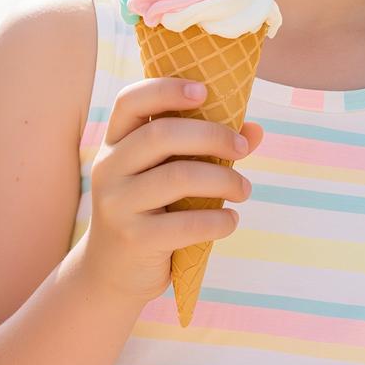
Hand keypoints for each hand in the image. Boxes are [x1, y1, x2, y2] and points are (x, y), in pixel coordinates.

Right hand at [83, 77, 262, 304]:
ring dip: (223, 180)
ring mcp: (117, 204)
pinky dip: (218, 220)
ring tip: (244, 190)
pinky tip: (231, 220)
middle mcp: (108, 167)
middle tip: (241, 149)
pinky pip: (185, 224)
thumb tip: (255, 131)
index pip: (130, 100)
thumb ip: (206, 149)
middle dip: (211, 136)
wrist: (111, 275)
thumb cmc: (150, 212)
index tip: (204, 91)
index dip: (166, 89)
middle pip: (160, 134)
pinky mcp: (133, 239)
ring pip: (178, 177)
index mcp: (115, 142)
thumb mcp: (166, 175)